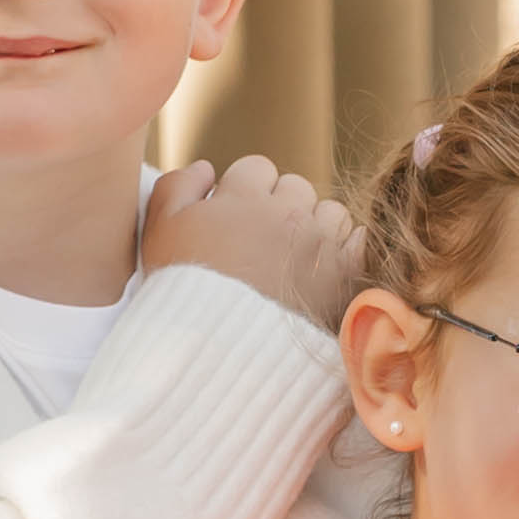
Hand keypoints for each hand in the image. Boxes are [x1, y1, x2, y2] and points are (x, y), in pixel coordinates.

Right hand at [145, 151, 364, 330]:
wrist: (222, 350)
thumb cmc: (184, 293)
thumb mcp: (159, 235)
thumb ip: (175, 188)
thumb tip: (206, 169)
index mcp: (243, 197)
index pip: (257, 168)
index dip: (246, 192)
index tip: (239, 220)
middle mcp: (286, 212)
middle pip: (296, 187)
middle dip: (282, 207)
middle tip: (265, 243)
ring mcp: (319, 241)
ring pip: (330, 211)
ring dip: (316, 227)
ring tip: (294, 260)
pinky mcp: (345, 273)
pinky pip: (358, 240)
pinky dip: (345, 250)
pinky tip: (324, 270)